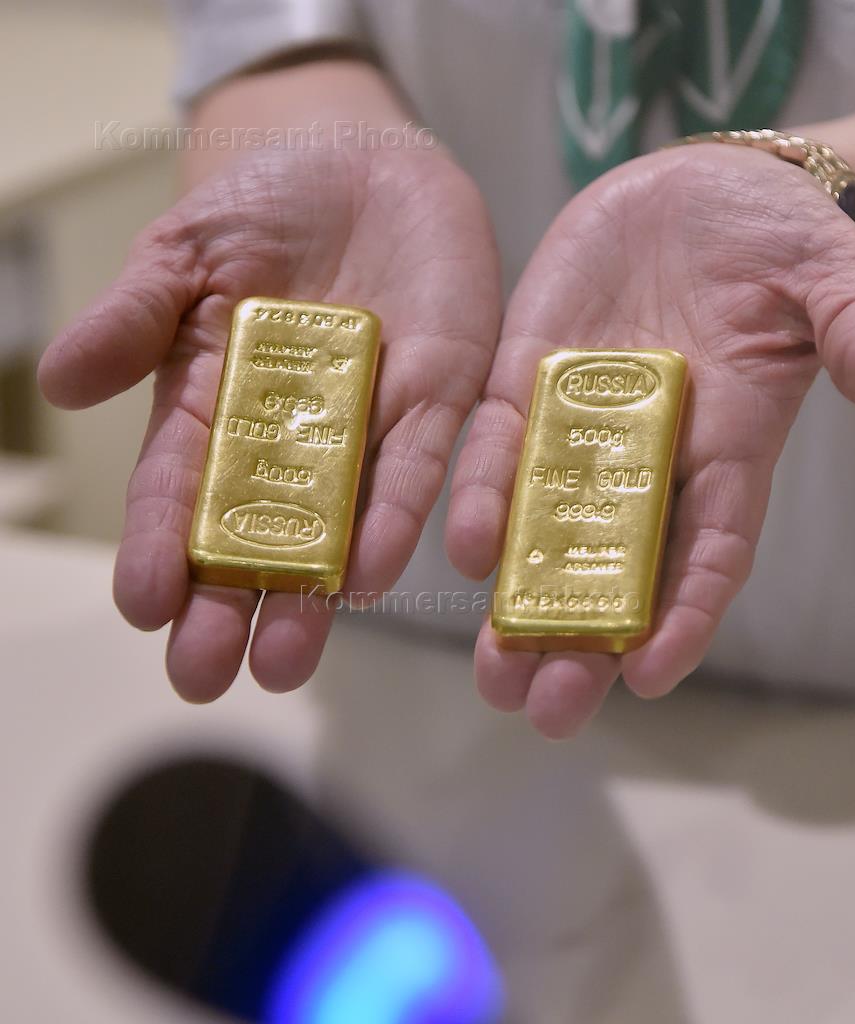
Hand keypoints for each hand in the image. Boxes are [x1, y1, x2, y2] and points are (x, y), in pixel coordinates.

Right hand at [40, 148, 500, 700]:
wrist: (367, 161)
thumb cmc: (265, 208)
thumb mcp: (186, 252)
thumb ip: (135, 316)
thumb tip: (59, 383)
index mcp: (217, 409)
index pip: (180, 492)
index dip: (159, 548)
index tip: (141, 606)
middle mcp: (292, 442)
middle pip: (256, 537)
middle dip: (232, 605)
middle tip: (207, 674)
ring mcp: (366, 429)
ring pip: (339, 527)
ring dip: (313, 594)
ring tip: (284, 658)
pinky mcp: (439, 400)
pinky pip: (419, 468)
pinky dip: (397, 518)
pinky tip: (371, 575)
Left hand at [446, 144, 854, 737]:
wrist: (698, 190)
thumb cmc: (774, 239)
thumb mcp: (827, 270)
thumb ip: (852, 319)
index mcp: (728, 449)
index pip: (711, 550)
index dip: (685, 615)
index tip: (651, 676)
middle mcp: (648, 458)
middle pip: (615, 570)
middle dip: (582, 642)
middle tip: (548, 710)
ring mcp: (581, 424)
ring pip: (545, 531)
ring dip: (517, 603)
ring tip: (494, 674)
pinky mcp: (526, 378)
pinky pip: (498, 446)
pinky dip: (480, 497)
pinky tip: (462, 551)